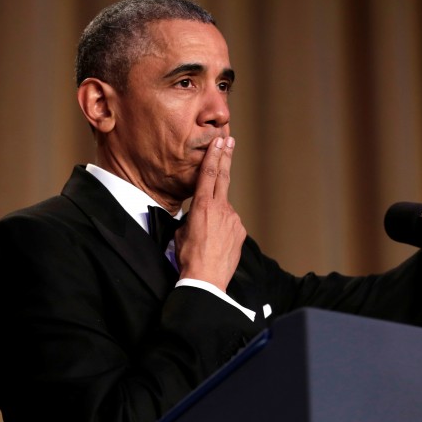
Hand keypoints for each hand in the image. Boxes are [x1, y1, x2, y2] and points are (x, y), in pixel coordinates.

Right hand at [174, 136, 245, 290]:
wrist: (206, 279)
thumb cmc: (188, 258)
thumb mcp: (180, 232)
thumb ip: (190, 217)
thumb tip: (196, 216)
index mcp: (202, 206)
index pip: (208, 174)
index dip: (213, 156)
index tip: (219, 142)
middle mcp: (221, 209)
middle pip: (224, 178)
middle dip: (225, 158)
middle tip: (229, 141)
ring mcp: (233, 220)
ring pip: (225, 209)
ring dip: (217, 214)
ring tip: (208, 234)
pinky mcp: (240, 232)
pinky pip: (231, 224)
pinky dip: (224, 228)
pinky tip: (216, 242)